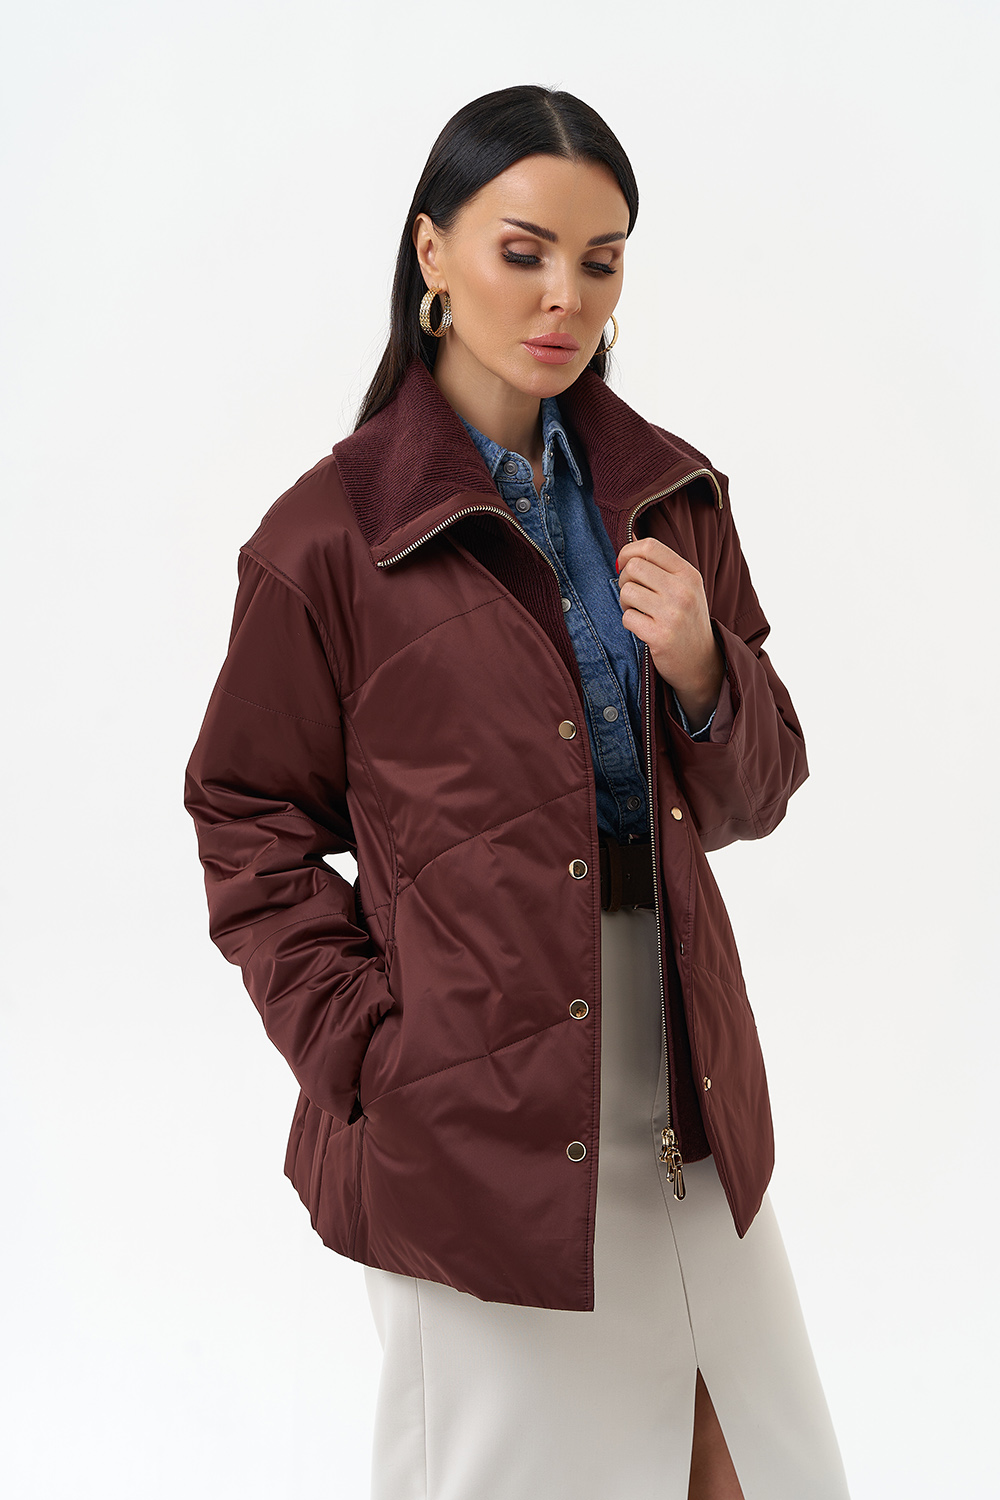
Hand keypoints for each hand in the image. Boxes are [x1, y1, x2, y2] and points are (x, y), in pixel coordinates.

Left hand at [616, 537, 724, 726]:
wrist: (701, 662)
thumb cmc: (687, 621)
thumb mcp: (685, 588)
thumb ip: (661, 566)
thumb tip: (629, 543)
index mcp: (689, 574)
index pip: (650, 546)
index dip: (628, 551)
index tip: (623, 563)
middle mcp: (683, 591)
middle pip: (633, 567)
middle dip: (625, 579)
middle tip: (634, 594)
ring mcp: (672, 613)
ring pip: (626, 591)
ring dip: (626, 603)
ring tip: (640, 612)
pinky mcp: (660, 635)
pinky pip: (627, 617)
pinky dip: (630, 623)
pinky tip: (643, 628)